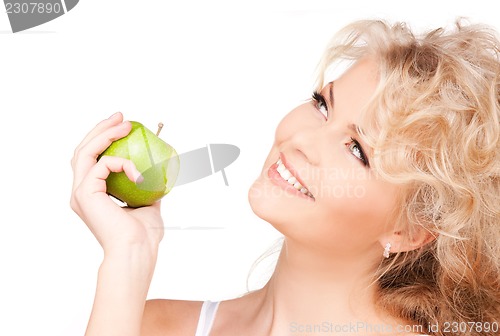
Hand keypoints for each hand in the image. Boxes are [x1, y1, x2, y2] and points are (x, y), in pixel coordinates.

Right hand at [70, 112, 163, 256]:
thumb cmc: (143, 235)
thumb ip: (146, 187)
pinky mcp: (85, 193)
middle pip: (82, 150)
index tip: (123, 126)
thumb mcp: (147, 204)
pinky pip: (102, 165)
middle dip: (101, 129)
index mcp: (93, 195)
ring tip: (125, 124)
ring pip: (84, 152)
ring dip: (104, 134)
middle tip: (121, 117)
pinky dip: (122, 162)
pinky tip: (139, 173)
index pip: (91, 159)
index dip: (103, 139)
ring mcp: (80, 193)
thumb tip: (159, 172)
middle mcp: (81, 192)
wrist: (137, 251)